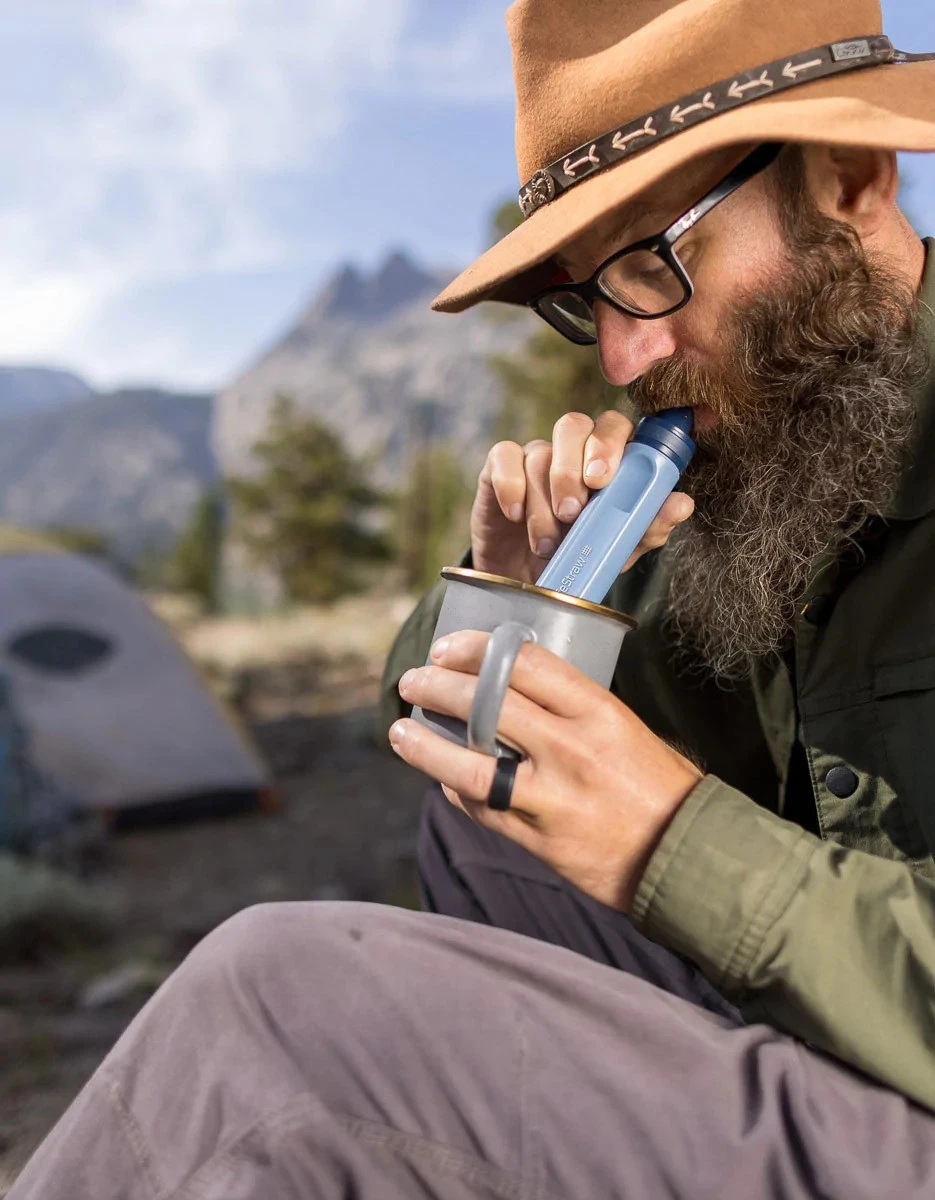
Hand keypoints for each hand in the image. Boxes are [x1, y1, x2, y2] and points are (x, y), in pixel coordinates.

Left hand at [390, 631, 701, 911]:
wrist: (685, 855)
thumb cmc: (659, 783)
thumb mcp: (624, 727)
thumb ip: (570, 709)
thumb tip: (512, 686)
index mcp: (598, 712)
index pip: (524, 664)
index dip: (476, 649)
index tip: (448, 647)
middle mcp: (570, 750)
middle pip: (486, 707)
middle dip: (438, 688)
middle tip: (413, 680)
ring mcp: (551, 799)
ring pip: (469, 765)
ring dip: (426, 746)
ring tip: (400, 731)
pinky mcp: (537, 839)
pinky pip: (482, 808)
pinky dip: (455, 788)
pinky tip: (441, 776)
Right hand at [471, 410, 693, 583]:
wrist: (529, 585)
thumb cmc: (579, 558)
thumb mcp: (617, 550)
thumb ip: (648, 526)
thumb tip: (682, 504)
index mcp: (607, 460)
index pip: (614, 427)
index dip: (610, 444)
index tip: (603, 481)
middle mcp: (571, 450)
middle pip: (573, 424)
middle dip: (572, 466)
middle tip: (573, 510)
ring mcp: (534, 456)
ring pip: (538, 453)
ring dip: (542, 502)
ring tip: (546, 543)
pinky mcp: (498, 468)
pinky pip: (503, 457)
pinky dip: (510, 487)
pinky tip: (515, 516)